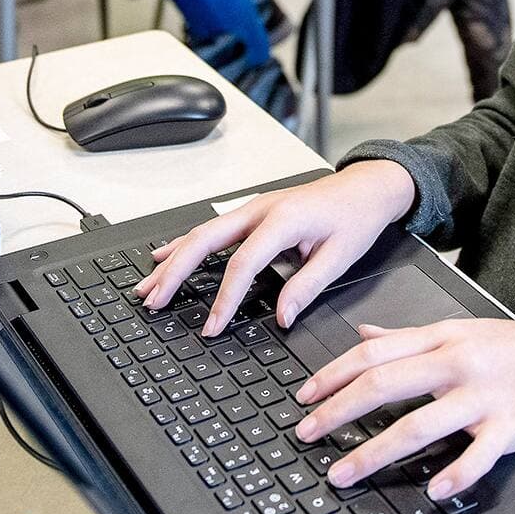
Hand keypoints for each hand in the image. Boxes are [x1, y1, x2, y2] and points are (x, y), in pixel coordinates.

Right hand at [135, 160, 416, 336]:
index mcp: (282, 219)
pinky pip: (210, 229)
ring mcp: (252, 208)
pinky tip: (164, 255)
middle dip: (175, 274)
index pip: (241, 265)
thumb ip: (307, 287)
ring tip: (147, 285)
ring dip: (172, 260)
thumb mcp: (340, 257)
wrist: (367, 186)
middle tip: (153, 301)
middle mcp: (260, 209)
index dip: (223, 300)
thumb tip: (281, 318)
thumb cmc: (356, 216)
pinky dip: (184, 244)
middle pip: (204, 242)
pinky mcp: (252, 212)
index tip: (212, 327)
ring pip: (201, 234)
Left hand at [293, 318, 514, 500]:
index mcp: (442, 338)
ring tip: (342, 472)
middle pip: (384, 385)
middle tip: (306, 435)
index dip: (332, 375)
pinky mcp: (511, 426)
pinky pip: (478, 455)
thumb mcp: (460, 330)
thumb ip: (408, 336)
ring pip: (419, 424)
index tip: (303, 397)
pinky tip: (432, 491)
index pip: (374, 353)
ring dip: (373, 452)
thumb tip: (362, 334)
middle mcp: (457, 363)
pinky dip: (455, 474)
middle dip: (337, 412)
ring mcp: (484, 395)